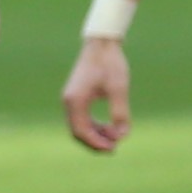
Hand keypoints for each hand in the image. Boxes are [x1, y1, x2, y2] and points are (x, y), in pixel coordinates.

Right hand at [63, 34, 133, 152]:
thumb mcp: (119, 88)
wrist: (101, 44)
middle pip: (78, 132)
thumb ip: (120, 112)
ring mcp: (71, 99)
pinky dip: (93, 126)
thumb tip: (122, 135)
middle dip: (95, 142)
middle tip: (115, 148)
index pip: (82, 131)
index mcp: (75, 100)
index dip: (97, 143)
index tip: (113, 148)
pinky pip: (81, 118)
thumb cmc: (110, 63)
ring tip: (115, 138)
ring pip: (79, 127)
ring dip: (95, 135)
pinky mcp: (76, 96)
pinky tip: (109, 127)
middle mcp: (69, 101)